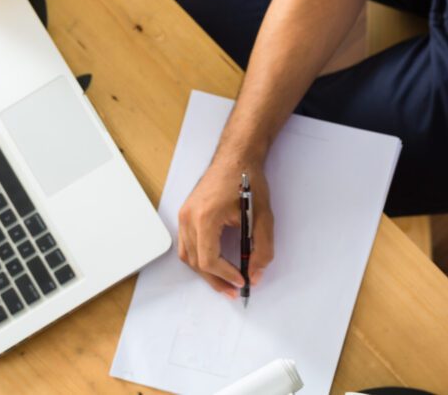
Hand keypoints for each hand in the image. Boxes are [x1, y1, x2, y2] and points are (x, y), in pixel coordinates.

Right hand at [176, 158, 274, 297]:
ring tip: (225, 282)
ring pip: (187, 256)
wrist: (236, 156)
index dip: (226, 275)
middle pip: (195, 262)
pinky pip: (186, 244)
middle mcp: (188, 217)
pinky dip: (199, 258)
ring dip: (206, 272)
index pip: (208, 259)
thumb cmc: (249, 181)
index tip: (242, 281)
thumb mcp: (263, 217)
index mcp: (205, 217)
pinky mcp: (185, 213)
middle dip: (216, 280)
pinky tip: (214, 264)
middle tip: (234, 291)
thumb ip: (261, 249)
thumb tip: (255, 274)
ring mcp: (183, 215)